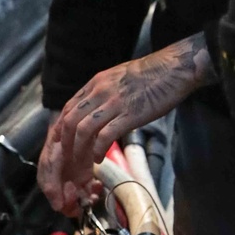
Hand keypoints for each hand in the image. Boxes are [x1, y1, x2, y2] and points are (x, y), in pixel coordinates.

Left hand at [40, 34, 214, 213]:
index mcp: (95, 84)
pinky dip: (98, 150)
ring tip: (82, 165)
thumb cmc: (151, 75)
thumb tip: (96, 110)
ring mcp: (113, 103)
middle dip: (65, 146)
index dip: (61, 132)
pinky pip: (105, 135)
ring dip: (79, 152)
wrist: (174, 68)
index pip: (67, 110)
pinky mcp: (129, 114)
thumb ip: (103, 93)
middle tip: (68, 163)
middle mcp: (99, 92)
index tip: (61, 147)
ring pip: (83, 130)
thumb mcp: (118, 78)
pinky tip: (99, 160)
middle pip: (70, 122)